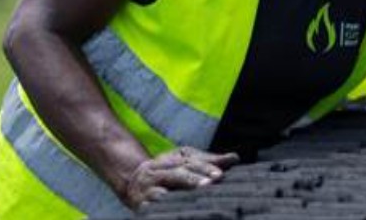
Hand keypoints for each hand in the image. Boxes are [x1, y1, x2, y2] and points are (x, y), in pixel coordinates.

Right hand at [119, 147, 238, 208]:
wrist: (131, 180)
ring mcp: (147, 188)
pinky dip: (159, 207)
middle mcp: (158, 172)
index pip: (191, 162)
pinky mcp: (140, 205)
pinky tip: (169, 208)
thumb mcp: (186, 161)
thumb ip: (209, 161)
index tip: (220, 174)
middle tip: (211, 183)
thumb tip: (235, 158)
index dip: (206, 167)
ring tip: (194, 194)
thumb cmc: (167, 171)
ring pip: (162, 191)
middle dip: (194, 178)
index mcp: (171, 159)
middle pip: (177, 173)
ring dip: (177, 194)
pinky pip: (150, 207)